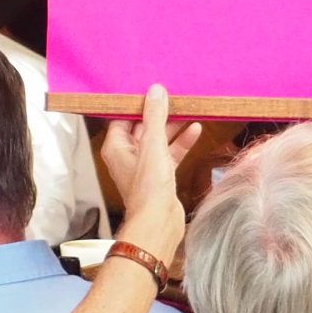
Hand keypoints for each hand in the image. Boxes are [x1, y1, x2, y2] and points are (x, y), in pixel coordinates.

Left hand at [98, 85, 202, 266]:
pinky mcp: (160, 175)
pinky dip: (181, 142)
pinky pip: (169, 153)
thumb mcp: (153, 145)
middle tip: (173, 96)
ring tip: (188, 109)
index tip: (151, 90)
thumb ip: (155, 117)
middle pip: (142, 127)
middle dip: (158, 113)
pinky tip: (195, 130)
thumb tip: (155, 92)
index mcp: (116, 146)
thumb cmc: (148, 188)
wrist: (159, 221)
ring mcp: (144, 165)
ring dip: (173, 126)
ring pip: (159, 139)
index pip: (123, 117)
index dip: (137, 104)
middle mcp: (127, 155)